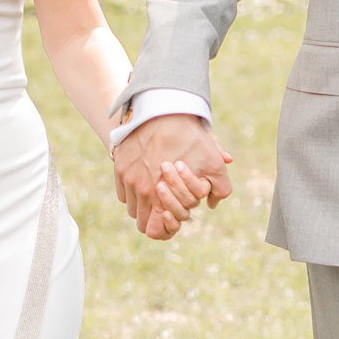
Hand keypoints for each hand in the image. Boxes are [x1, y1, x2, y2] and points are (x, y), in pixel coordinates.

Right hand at [113, 113, 231, 239]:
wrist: (161, 108)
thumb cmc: (188, 135)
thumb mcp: (212, 160)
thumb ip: (220, 187)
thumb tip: (213, 204)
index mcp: (160, 194)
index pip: (153, 230)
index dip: (164, 228)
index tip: (171, 216)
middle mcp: (140, 189)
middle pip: (141, 221)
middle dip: (154, 216)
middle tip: (167, 203)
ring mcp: (127, 177)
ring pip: (131, 206)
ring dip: (143, 203)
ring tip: (157, 190)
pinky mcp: (118, 166)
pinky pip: (123, 191)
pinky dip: (132, 190)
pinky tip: (146, 178)